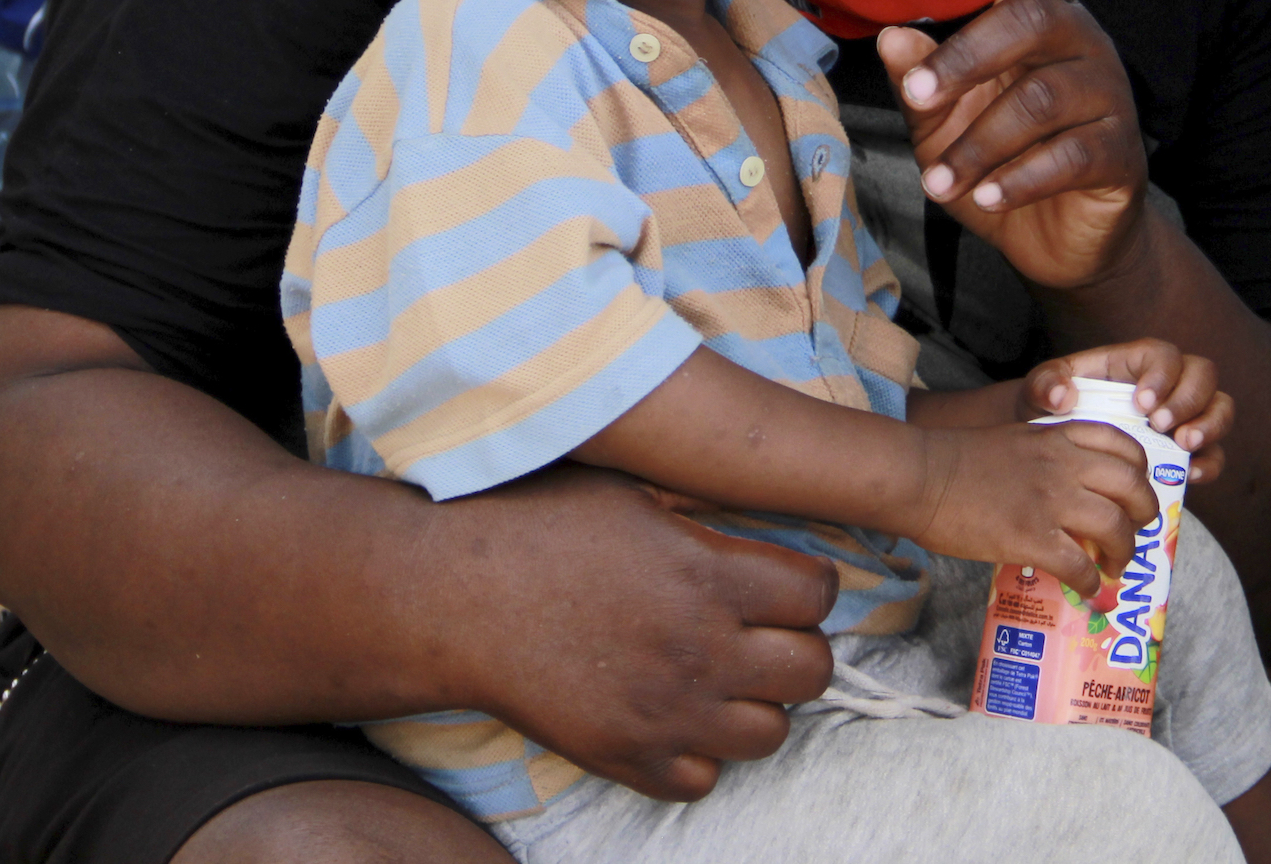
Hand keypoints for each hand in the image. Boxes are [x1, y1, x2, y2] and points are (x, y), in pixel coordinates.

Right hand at [451, 463, 840, 802]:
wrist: (450, 595)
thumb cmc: (536, 524)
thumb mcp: (634, 490)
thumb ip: (705, 510)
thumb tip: (759, 505)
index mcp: (709, 573)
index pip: (819, 592)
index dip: (807, 584)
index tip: (781, 580)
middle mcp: (701, 649)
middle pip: (814, 670)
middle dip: (798, 646)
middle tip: (761, 631)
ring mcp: (665, 713)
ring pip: (771, 733)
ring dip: (757, 703)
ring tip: (721, 676)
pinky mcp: (623, 758)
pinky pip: (702, 781)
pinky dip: (699, 754)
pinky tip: (675, 715)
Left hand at [876, 0, 1152, 293]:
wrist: (1053, 243)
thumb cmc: (994, 164)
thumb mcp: (942, 123)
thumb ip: (920, 79)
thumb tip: (892, 38)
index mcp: (1040, 25)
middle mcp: (1082, 46)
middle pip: (1031, 23)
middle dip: (966, 59)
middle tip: (919, 97)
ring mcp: (1110, 98)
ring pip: (1040, 100)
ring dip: (979, 144)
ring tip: (940, 182)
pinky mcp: (1123, 154)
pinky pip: (1070, 156)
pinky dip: (1018, 179)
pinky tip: (986, 198)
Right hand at [912, 417, 1156, 593]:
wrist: (921, 476)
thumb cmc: (957, 460)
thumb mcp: (1015, 440)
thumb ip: (1048, 457)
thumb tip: (1066, 493)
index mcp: (1059, 437)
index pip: (1123, 445)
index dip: (1140, 473)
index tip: (1135, 493)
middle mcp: (1063, 464)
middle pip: (1132, 487)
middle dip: (1145, 515)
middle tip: (1136, 533)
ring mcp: (1050, 501)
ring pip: (1115, 527)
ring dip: (1124, 553)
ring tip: (1115, 567)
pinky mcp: (1031, 537)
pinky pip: (1079, 565)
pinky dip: (1091, 583)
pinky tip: (1086, 591)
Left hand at [1023, 338, 1233, 485]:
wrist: (1056, 450)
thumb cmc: (1053, 410)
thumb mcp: (1040, 391)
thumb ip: (1044, 384)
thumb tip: (1063, 396)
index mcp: (1134, 362)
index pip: (1164, 354)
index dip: (1162, 374)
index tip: (1142, 402)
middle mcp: (1168, 384)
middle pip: (1203, 374)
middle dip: (1189, 399)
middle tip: (1162, 426)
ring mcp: (1183, 417)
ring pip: (1220, 408)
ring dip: (1209, 425)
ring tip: (1184, 446)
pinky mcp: (1188, 452)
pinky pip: (1216, 453)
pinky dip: (1210, 462)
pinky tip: (1190, 475)